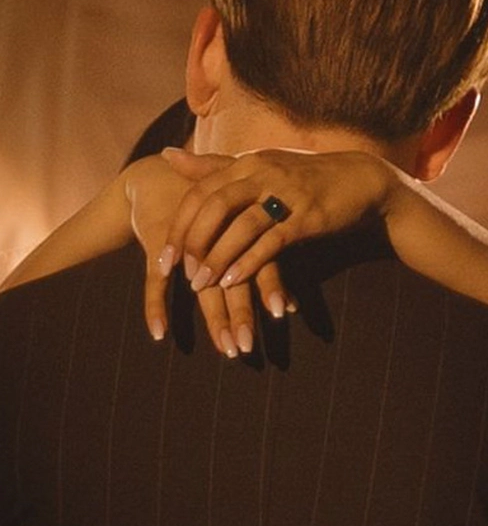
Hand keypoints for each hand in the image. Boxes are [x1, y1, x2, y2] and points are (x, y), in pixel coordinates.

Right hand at [123, 153, 294, 354]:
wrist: (159, 175)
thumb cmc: (209, 207)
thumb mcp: (237, 231)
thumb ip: (264, 266)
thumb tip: (294, 306)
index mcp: (238, 227)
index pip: (259, 260)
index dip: (270, 286)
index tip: (283, 313)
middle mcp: (213, 237)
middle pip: (232, 280)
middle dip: (243, 315)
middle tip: (249, 348)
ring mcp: (184, 243)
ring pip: (202, 288)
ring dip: (216, 320)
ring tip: (229, 350)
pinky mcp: (156, 246)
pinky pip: (154, 282)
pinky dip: (155, 307)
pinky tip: (159, 334)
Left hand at [157, 145, 394, 287]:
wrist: (360, 180)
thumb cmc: (303, 177)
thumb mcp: (257, 167)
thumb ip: (212, 166)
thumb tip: (166, 155)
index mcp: (247, 163)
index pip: (201, 190)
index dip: (179, 224)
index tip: (162, 255)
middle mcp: (262, 173)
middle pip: (214, 205)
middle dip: (191, 241)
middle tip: (176, 273)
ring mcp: (285, 194)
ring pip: (241, 225)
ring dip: (217, 257)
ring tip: (199, 284)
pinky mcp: (306, 216)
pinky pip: (271, 241)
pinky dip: (249, 262)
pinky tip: (233, 282)